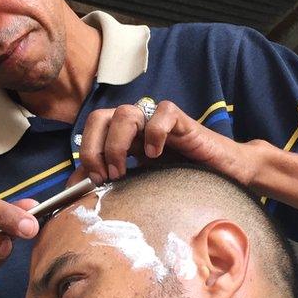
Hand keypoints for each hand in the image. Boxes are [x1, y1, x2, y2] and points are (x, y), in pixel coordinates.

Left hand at [70, 100, 256, 185]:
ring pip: (126, 112)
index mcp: (123, 136)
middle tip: (107, 176)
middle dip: (95, 148)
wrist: (223, 174)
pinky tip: (156, 155)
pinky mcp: (183, 121)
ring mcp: (158, 120)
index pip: (91, 129)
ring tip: (126, 171)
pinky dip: (155, 133)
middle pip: (100, 116)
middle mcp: (137, 124)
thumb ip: (109, 179)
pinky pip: (162, 111)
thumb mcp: (137, 182)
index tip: (94, 182)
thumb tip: (74, 186)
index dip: (86, 153)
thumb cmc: (180, 179)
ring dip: (118, 144)